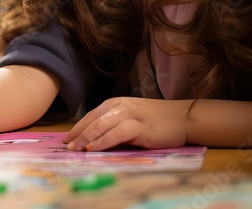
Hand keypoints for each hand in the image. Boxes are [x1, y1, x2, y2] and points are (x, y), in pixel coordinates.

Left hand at [65, 97, 193, 150]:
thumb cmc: (158, 119)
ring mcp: (130, 115)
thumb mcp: (132, 116)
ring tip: (75, 148)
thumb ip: (115, 123)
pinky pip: (116, 134)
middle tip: (66, 145)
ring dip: (86, 137)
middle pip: (93, 119)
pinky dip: (102, 141)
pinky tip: (93, 148)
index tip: (67, 138)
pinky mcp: (140, 126)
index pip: (91, 115)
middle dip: (77, 133)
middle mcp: (120, 106)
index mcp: (116, 103)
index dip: (78, 127)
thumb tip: (95, 137)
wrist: (184, 118)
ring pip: (101, 125)